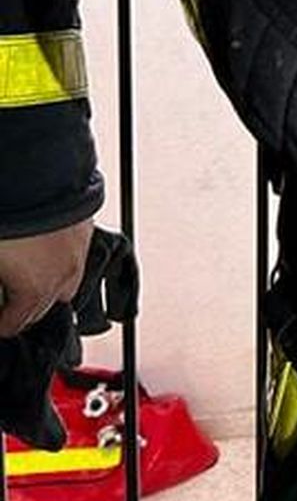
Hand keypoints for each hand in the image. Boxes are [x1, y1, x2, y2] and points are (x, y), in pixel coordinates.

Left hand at [0, 216, 94, 336]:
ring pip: (66, 285)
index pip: (15, 325)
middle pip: (44, 310)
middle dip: (26, 308)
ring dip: (48, 286)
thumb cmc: (12, 220)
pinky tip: (45, 251)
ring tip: (30, 275)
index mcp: (35, 290)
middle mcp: (62, 277)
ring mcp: (77, 254)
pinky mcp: (85, 230)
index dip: (2, 324)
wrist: (35, 175)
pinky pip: (74, 257)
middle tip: (10, 299)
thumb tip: (0, 282)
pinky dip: (60, 260)